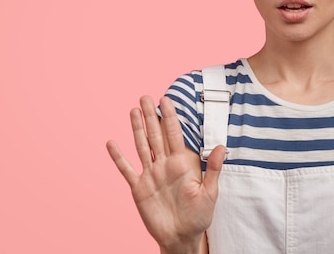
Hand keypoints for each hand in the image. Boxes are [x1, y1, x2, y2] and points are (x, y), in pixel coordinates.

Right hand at [106, 96, 225, 252]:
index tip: (167, 99)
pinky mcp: (139, 188)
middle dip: (151, 116)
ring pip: (142, 146)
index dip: (170, 117)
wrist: (182, 236)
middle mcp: (164, 165)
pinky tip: (112, 143)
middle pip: (156, 135)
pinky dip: (119, 157)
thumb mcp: (210, 192)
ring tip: (132, 110)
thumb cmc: (199, 216)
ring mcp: (150, 175)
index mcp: (181, 163)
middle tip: (145, 96)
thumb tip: (221, 147)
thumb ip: (213, 169)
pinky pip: (127, 169)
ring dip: (136, 129)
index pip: (175, 134)